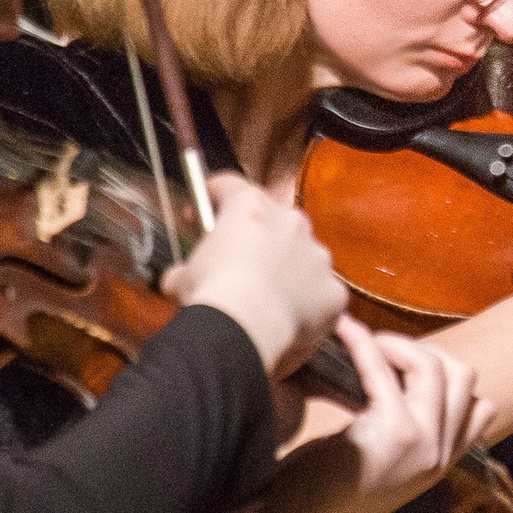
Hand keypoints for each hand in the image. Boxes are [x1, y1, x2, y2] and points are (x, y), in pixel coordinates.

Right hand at [162, 174, 348, 379]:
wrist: (247, 326)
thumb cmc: (213, 292)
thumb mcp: (183, 277)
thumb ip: (186, 270)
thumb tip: (177, 280)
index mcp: (251, 208)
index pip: (231, 185)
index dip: (215, 194)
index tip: (203, 207)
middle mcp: (292, 222)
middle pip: (276, 221)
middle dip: (259, 238)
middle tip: (240, 264)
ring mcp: (318, 256)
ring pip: (304, 257)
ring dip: (288, 271)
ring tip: (268, 299)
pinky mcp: (334, 290)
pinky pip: (321, 294)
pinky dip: (308, 305)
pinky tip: (290, 322)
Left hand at [218, 317, 491, 512]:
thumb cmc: (312, 493)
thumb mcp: (372, 460)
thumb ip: (396, 429)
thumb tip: (392, 371)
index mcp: (439, 464)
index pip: (478, 405)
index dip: (442, 374)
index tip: (398, 366)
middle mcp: (441, 457)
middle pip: (465, 376)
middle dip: (423, 351)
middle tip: (379, 350)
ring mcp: (425, 447)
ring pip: (439, 367)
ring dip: (399, 344)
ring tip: (364, 343)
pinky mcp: (395, 435)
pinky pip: (385, 370)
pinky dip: (364, 343)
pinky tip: (343, 333)